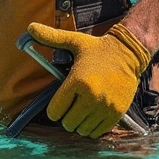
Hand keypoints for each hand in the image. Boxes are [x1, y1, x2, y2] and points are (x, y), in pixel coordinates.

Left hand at [26, 21, 150, 137]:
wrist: (128, 53)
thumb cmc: (97, 48)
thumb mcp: (73, 41)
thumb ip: (51, 37)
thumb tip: (30, 27)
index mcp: (77, 81)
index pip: (55, 110)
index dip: (53, 110)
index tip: (57, 106)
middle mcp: (91, 96)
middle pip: (68, 123)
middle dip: (65, 117)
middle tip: (70, 108)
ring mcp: (105, 107)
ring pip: (82, 129)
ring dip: (79, 124)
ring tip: (81, 111)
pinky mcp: (117, 113)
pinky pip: (98, 132)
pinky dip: (92, 128)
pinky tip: (92, 116)